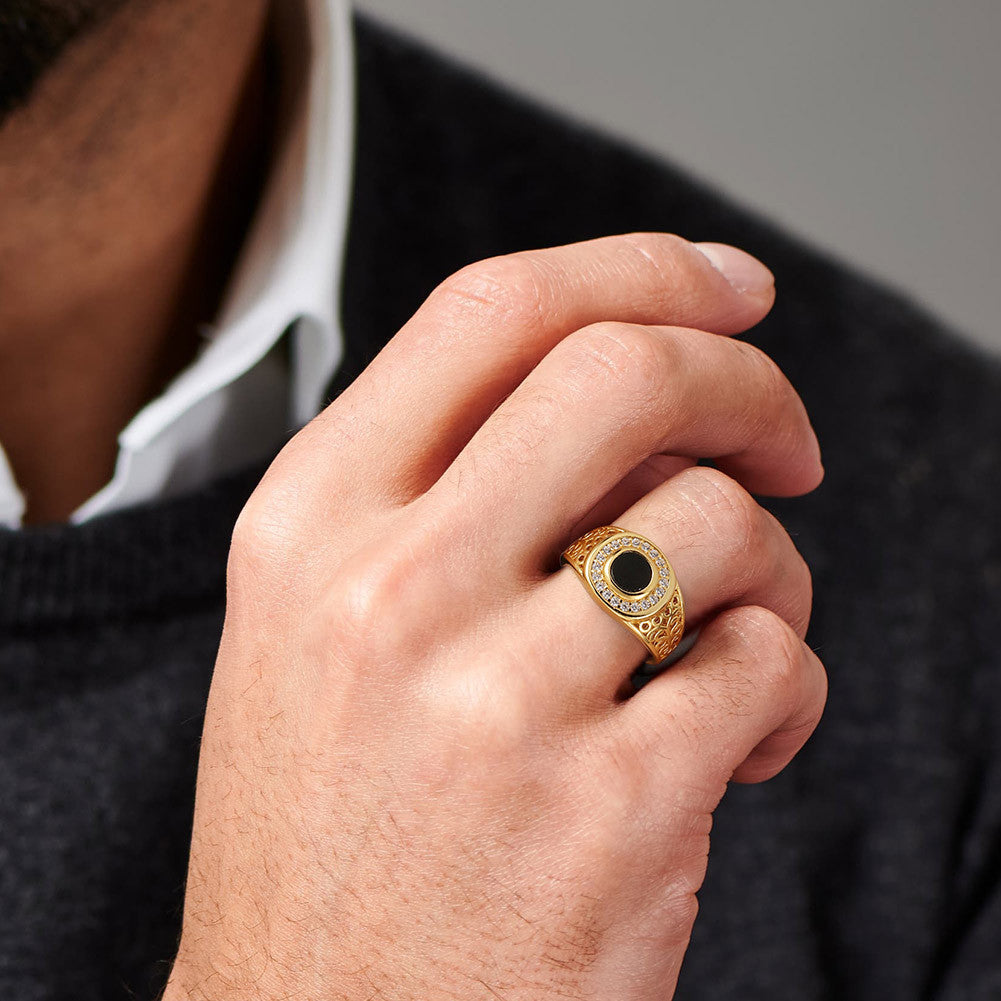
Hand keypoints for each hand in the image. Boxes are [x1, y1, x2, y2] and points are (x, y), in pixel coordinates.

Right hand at [163, 233, 826, 999]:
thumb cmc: (327, 824)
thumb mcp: (321, 622)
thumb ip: (440, 489)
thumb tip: (612, 387)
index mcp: (310, 525)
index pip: (492, 311)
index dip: (637, 269)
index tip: (725, 287)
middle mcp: (390, 592)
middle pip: (626, 374)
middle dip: (745, 381)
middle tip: (781, 437)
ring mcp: (497, 703)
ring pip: (721, 525)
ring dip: (775, 566)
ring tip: (741, 631)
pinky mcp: (609, 812)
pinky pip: (765, 667)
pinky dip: (785, 685)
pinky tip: (742, 741)